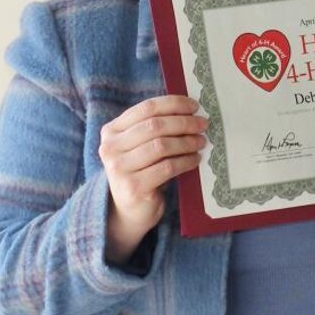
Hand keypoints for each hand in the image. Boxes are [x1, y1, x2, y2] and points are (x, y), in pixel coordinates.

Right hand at [98, 95, 206, 263]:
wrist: (128, 211)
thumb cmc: (141, 171)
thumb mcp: (140, 146)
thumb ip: (155, 127)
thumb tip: (191, 111)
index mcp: (112, 131)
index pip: (146, 108)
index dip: (173, 104)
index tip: (194, 105)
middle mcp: (111, 148)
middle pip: (155, 126)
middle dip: (183, 122)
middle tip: (203, 124)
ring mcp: (119, 169)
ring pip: (161, 146)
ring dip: (186, 141)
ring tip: (201, 141)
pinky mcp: (133, 187)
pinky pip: (167, 167)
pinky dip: (185, 161)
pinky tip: (195, 159)